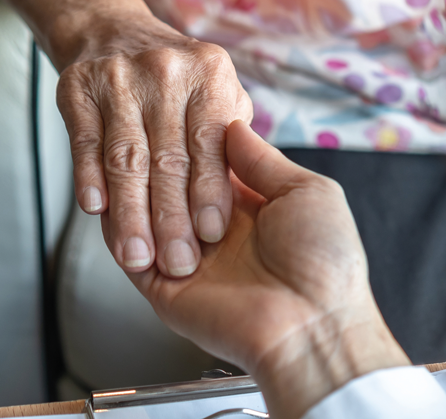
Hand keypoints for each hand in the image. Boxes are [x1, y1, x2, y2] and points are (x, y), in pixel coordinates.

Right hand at [56, 10, 252, 277]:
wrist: (112, 29)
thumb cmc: (181, 79)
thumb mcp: (224, 92)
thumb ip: (235, 137)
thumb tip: (243, 193)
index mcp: (210, 75)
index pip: (210, 143)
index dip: (210, 191)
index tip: (210, 234)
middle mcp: (165, 71)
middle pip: (167, 156)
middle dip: (171, 216)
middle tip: (177, 263)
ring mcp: (117, 78)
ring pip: (125, 157)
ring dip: (129, 212)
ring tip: (135, 255)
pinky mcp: (76, 90)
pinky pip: (84, 142)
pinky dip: (88, 177)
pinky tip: (96, 211)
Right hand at [125, 120, 409, 418]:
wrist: (315, 327)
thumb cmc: (326, 263)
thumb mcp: (307, 192)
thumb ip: (264, 161)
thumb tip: (234, 126)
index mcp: (248, 207)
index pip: (202, 166)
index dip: (188, 143)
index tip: (173, 119)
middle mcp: (214, 232)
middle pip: (170, 189)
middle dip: (160, 168)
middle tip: (151, 145)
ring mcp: (189, 261)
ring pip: (146, 219)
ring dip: (140, 197)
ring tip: (133, 172)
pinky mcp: (167, 290)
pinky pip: (132, 257)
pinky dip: (122, 232)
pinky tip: (119, 207)